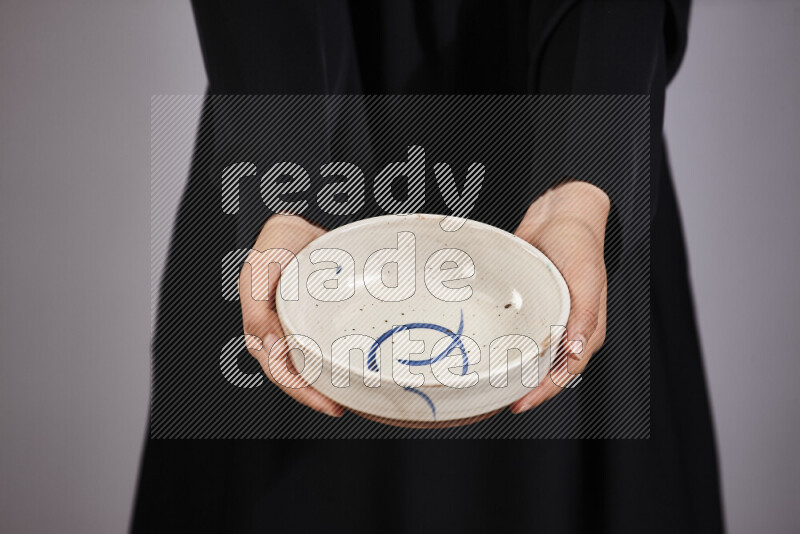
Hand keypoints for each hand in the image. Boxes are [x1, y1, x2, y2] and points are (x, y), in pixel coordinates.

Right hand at [238, 215, 344, 416]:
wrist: (296, 224)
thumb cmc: (273, 248)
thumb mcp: (258, 276)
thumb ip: (257, 312)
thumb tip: (268, 348)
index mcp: (260, 332)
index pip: (281, 373)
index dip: (302, 393)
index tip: (327, 404)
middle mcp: (280, 336)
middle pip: (298, 376)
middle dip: (318, 395)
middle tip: (344, 406)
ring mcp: (298, 329)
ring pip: (313, 365)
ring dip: (329, 383)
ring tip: (354, 396)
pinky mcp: (316, 320)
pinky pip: (326, 345)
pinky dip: (337, 359)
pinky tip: (355, 366)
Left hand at [510, 181, 609, 413]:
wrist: (558, 214)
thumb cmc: (579, 244)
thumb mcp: (587, 278)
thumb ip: (585, 316)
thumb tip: (577, 351)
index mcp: (586, 329)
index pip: (565, 372)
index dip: (543, 391)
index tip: (519, 403)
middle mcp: (565, 328)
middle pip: (544, 368)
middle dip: (523, 387)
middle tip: (496, 398)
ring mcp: (546, 317)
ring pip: (528, 352)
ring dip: (511, 367)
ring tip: (488, 381)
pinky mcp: (528, 305)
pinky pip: (515, 329)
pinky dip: (503, 341)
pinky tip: (485, 348)